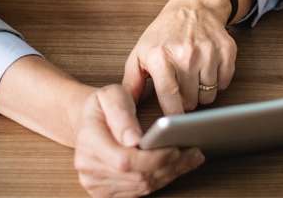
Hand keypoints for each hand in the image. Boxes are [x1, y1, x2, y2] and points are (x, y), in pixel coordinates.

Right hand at [74, 85, 204, 196]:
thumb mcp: (111, 95)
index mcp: (89, 142)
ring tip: (190, 158)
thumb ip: (122, 114)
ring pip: (141, 187)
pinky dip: (161, 180)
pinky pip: (138, 192)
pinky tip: (175, 167)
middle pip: (137, 177)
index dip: (154, 158)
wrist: (88, 121)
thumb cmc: (102, 106)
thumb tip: (134, 139)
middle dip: (170, 166)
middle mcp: (89, 167)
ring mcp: (95, 183)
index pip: (126, 161)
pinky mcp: (105, 192)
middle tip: (194, 152)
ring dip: (170, 174)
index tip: (176, 148)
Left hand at [123, 0, 245, 113]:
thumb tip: (127, 107)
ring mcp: (208, 52)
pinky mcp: (226, 51)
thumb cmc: (164, 33)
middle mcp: (186, 54)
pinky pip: (224, 83)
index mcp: (161, 55)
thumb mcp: (140, 53)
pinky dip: (217, 82)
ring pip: (209, 95)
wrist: (193, 7)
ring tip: (193, 78)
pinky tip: (207, 70)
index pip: (170, 96)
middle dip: (186, 100)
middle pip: (192, 100)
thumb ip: (132, 82)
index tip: (172, 121)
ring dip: (202, 92)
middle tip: (181, 88)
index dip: (172, 115)